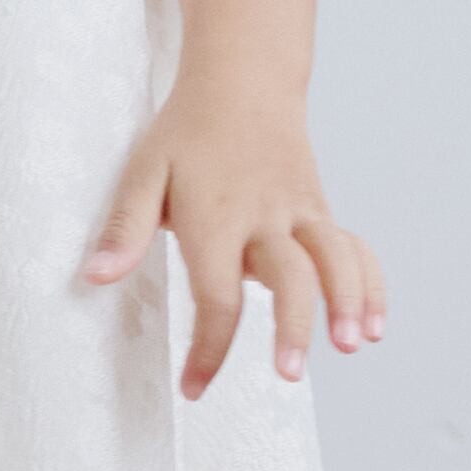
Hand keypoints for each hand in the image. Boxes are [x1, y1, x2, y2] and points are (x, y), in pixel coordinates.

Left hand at [82, 91, 388, 395]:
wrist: (243, 81)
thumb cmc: (186, 134)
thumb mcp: (143, 171)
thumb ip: (125, 228)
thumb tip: (95, 277)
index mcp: (215, 216)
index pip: (216, 294)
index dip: (208, 349)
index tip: (193, 388)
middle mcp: (264, 216)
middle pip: (289, 277)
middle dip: (292, 327)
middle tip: (287, 375)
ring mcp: (300, 212)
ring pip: (334, 258)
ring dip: (348, 301)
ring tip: (352, 344)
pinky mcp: (320, 211)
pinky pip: (353, 248)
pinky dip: (370, 284)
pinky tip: (375, 326)